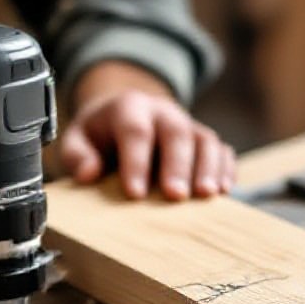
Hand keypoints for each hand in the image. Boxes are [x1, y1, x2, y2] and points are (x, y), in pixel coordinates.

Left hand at [60, 61, 235, 199]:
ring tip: (207, 195)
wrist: (124, 114)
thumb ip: (77, 155)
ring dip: (208, 167)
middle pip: (176, 132)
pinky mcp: (203, 139)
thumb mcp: (77, 139)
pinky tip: (225, 189)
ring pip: (205, 139)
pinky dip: (226, 168)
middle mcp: (163, 111)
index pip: (135, 131)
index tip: (135, 194)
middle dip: (178, 164)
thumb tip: (88, 174)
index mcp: (129, 108)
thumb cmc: (99, 135)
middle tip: (176, 196)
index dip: (136, 162)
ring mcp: (187, 123)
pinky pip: (222, 149)